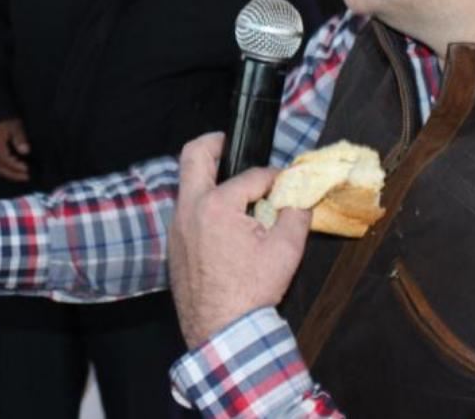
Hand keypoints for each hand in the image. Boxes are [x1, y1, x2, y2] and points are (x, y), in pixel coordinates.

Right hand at [0, 118, 29, 181]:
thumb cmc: (2, 115)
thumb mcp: (14, 123)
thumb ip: (19, 137)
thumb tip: (25, 151)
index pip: (6, 161)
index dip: (17, 168)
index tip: (28, 170)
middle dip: (13, 174)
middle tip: (27, 177)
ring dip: (7, 172)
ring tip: (20, 174)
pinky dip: (1, 167)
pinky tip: (8, 167)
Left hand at [167, 133, 310, 348]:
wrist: (222, 332)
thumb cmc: (252, 292)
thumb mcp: (286, 250)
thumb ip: (296, 214)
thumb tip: (300, 197)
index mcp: (216, 205)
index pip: (251, 176)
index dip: (274, 177)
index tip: (287, 182)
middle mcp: (189, 209)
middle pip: (193, 156)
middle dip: (214, 143)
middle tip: (230, 142)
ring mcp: (176, 227)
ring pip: (187, 186)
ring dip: (209, 179)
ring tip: (234, 188)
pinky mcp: (174, 246)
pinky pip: (186, 212)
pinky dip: (204, 206)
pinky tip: (225, 222)